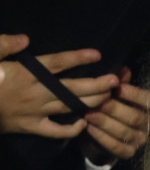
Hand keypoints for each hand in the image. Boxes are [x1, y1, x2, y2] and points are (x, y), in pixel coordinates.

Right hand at [0, 37, 118, 137]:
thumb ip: (3, 45)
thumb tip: (25, 39)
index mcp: (25, 73)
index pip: (58, 63)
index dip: (79, 58)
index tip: (97, 55)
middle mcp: (35, 92)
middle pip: (73, 88)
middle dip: (98, 84)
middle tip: (117, 81)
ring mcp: (34, 112)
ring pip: (70, 107)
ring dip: (92, 102)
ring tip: (109, 97)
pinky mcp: (30, 127)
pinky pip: (56, 131)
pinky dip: (72, 129)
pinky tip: (84, 123)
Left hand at [81, 67, 149, 163]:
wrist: (104, 135)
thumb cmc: (113, 109)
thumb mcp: (116, 96)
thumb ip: (121, 84)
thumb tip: (123, 70)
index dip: (135, 95)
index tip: (118, 87)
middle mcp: (149, 125)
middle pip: (136, 117)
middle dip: (116, 109)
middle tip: (99, 103)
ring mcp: (140, 140)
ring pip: (125, 132)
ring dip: (106, 123)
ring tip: (89, 115)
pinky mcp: (128, 153)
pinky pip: (117, 146)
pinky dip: (102, 137)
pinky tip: (89, 128)